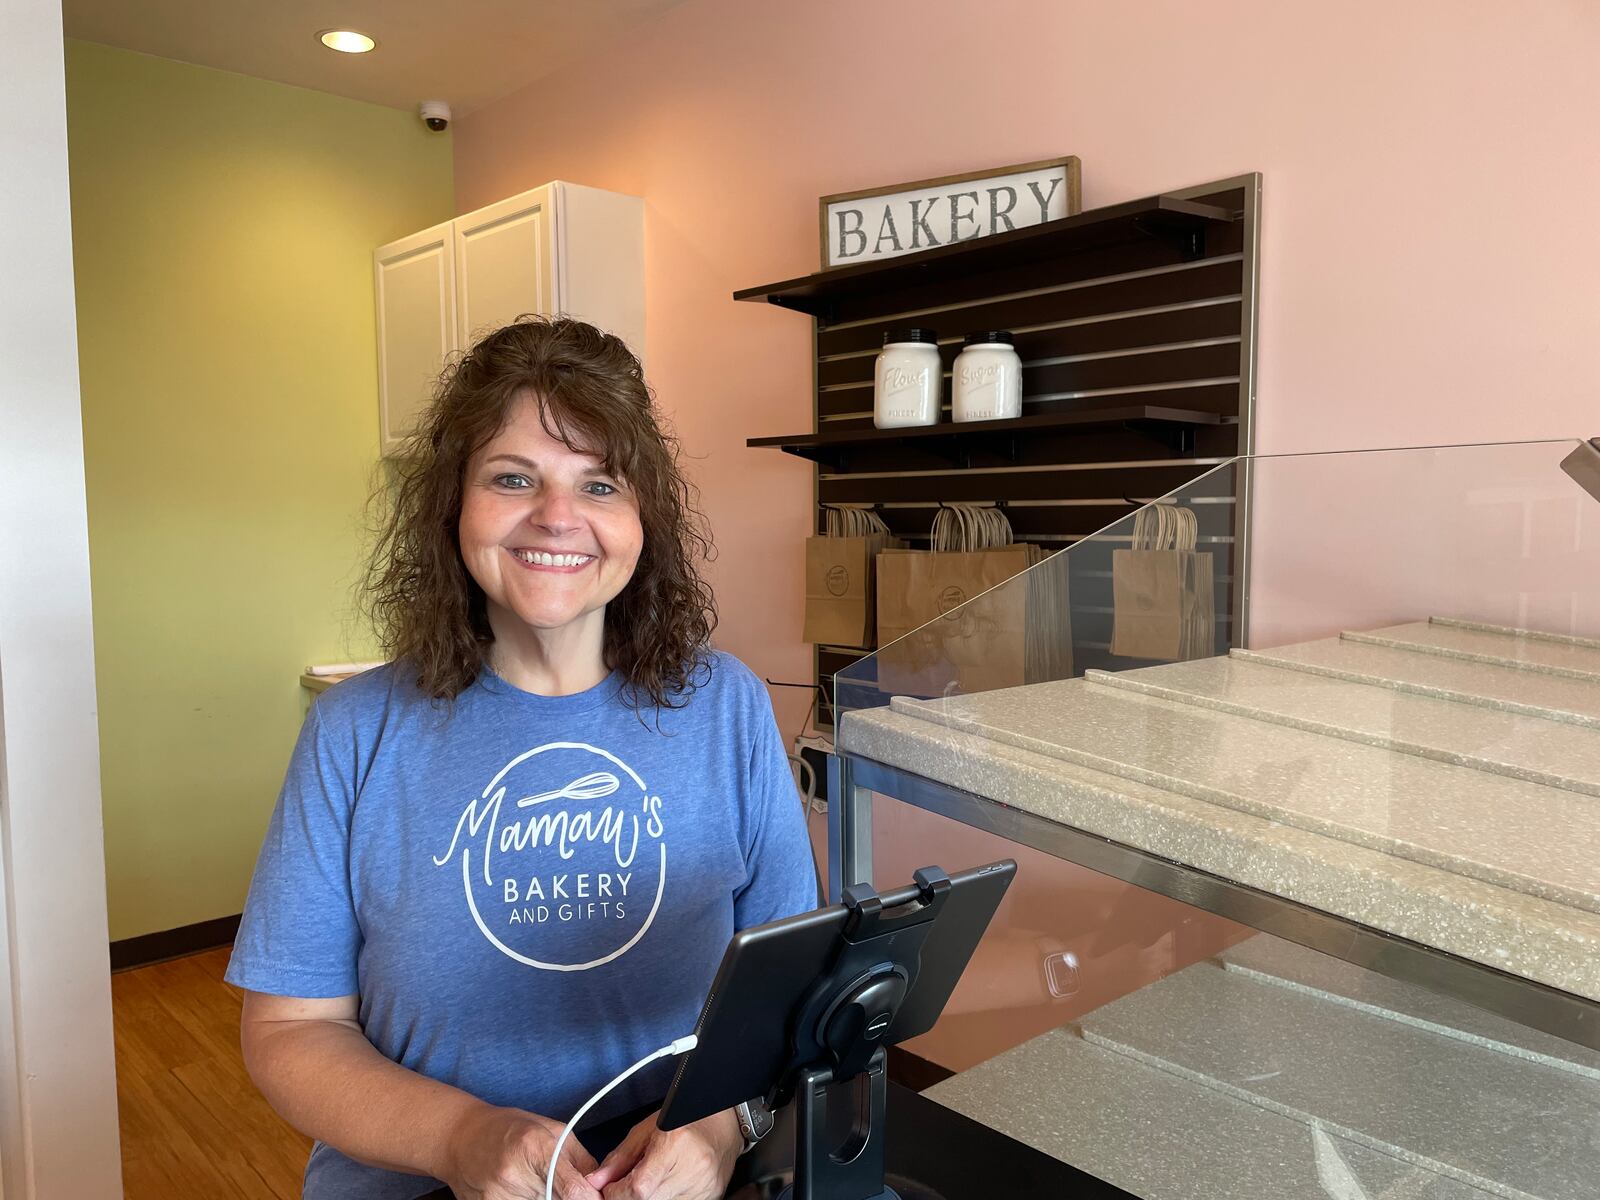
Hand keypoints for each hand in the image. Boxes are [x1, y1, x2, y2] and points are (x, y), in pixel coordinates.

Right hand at [442, 1103, 601, 1199]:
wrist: (460, 1138)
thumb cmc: (510, 1129)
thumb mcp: (553, 1132)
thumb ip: (581, 1162)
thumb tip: (603, 1187)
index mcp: (535, 1148)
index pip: (574, 1192)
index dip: (590, 1199)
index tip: (595, 1198)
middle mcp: (514, 1176)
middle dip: (565, 1198)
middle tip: (557, 1186)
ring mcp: (497, 1198)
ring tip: (534, 1185)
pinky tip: (521, 1192)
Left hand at [585, 1109, 740, 1199]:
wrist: (724, 1126)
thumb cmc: (685, 1121)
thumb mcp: (647, 1130)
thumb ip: (620, 1158)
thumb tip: (596, 1181)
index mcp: (674, 1144)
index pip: (638, 1189)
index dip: (617, 1194)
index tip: (610, 1189)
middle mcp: (693, 1169)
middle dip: (629, 1198)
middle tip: (626, 1187)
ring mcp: (704, 1188)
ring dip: (648, 1199)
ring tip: (650, 1183)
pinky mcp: (710, 1199)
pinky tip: (665, 1189)